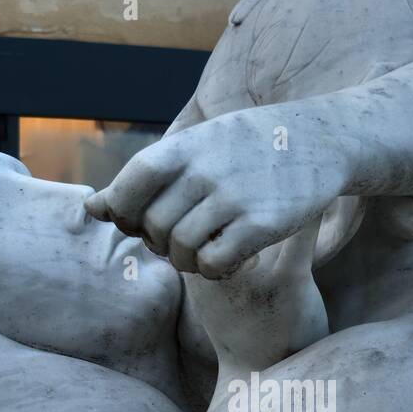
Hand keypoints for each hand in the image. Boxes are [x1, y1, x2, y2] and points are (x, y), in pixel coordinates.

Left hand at [84, 104, 351, 278]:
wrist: (320, 139)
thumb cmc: (249, 146)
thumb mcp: (199, 146)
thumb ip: (147, 178)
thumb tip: (92, 210)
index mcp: (185, 147)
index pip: (129, 187)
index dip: (125, 213)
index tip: (140, 222)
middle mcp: (205, 171)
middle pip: (154, 227)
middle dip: (158, 244)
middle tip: (177, 242)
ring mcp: (234, 199)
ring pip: (181, 250)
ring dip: (185, 261)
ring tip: (202, 252)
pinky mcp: (262, 225)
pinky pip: (215, 264)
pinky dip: (212, 271)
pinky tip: (225, 262)